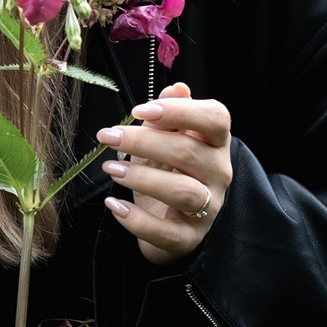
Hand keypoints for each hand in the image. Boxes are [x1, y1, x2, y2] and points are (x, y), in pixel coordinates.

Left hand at [97, 82, 233, 264]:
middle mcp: (219, 174)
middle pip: (188, 152)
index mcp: (215, 143)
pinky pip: (165, 231)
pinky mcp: (188, 238)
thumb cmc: (167, 170)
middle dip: (143, 141)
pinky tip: (113, 205)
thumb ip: (167, 114)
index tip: (139, 110)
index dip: (180, 111)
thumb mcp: (164, 138)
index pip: (215, 118)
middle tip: (108, 136)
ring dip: (142, 178)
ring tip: (111, 169)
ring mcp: (208, 208)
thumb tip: (176, 88)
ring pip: (182, 191)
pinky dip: (136, 220)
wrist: (168, 219)